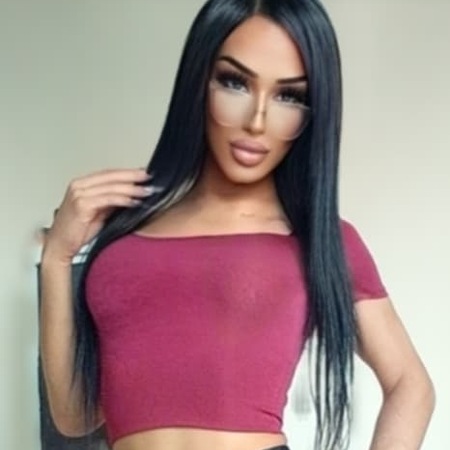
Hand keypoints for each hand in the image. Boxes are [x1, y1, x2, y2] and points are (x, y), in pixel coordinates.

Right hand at [43, 168, 160, 264]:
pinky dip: (123, 200)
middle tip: (149, 178)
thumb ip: (111, 202)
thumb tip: (131, 195)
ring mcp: (79, 194)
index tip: (144, 174)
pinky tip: (134, 202)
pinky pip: (108, 199)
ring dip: (131, 188)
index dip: (128, 173)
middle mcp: (79, 186)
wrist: (60, 247)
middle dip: (133, 177)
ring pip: (111, 187)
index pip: (109, 174)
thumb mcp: (98, 213)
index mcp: (82, 184)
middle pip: (111, 177)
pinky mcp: (81, 205)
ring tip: (146, 191)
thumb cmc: (77, 232)